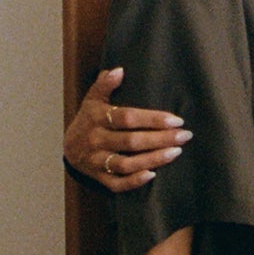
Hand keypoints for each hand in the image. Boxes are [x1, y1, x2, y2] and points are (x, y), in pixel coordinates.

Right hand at [64, 66, 190, 192]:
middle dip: (160, 139)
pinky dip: (134, 181)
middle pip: (131, 141)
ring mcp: (96, 161)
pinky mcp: (99, 177)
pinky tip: (153, 174)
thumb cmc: (89, 119)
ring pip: (126, 163)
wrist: (69, 147)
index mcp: (96, 118)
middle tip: (184, 136)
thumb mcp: (93, 99)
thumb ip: (104, 84)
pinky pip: (117, 183)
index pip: (127, 118)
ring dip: (153, 159)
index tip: (176, 120)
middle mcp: (96, 140)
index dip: (152, 120)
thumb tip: (119, 70)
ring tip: (176, 152)